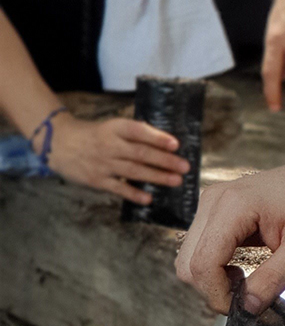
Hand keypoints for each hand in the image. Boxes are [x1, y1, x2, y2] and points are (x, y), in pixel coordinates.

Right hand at [45, 112, 187, 203]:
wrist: (58, 143)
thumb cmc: (94, 135)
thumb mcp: (112, 127)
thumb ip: (134, 135)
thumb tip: (165, 145)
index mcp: (115, 128)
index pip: (138, 131)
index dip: (157, 137)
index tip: (175, 144)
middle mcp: (109, 145)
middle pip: (140, 153)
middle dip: (165, 161)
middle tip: (185, 166)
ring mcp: (103, 164)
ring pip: (134, 171)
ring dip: (157, 177)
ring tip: (176, 180)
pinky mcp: (97, 180)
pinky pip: (118, 188)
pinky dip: (134, 193)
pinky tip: (149, 199)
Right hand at [176, 158, 284, 313]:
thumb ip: (274, 279)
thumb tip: (247, 308)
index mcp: (234, 205)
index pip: (202, 263)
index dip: (218, 295)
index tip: (244, 309)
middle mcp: (214, 200)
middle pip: (188, 264)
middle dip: (214, 290)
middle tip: (249, 299)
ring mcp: (211, 204)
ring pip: (190, 259)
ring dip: (214, 281)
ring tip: (249, 284)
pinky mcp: (215, 212)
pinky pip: (201, 250)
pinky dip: (217, 269)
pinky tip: (244, 272)